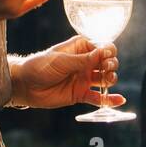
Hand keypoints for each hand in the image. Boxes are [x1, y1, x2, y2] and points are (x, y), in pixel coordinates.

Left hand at [11, 36, 125, 109]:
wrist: (25, 85)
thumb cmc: (40, 66)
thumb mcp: (61, 61)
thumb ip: (83, 59)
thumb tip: (104, 52)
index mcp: (80, 48)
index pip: (101, 46)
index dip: (107, 50)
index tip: (106, 55)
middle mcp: (85, 62)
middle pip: (107, 62)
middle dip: (111, 64)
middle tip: (106, 68)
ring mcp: (84, 78)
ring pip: (105, 79)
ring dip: (111, 79)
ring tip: (108, 80)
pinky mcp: (81, 94)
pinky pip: (98, 98)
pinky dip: (109, 100)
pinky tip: (120, 100)